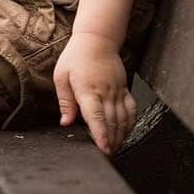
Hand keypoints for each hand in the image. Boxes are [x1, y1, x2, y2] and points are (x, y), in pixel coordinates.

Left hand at [53, 32, 135, 155]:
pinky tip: (126, 132)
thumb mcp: (61, 76)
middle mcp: (105, 92)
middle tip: (107, 154)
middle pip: (111, 121)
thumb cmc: (76, 57)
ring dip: (120, 134)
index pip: (96, 116)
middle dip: (110, 140)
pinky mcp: (124, 88)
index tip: (103, 148)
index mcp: (87, 89)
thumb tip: (65, 122)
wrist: (97, 40)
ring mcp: (117, 90)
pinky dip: (130, 122)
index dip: (101, 133)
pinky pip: (131, 109)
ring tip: (115, 147)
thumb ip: (65, 101)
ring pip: (123, 118)